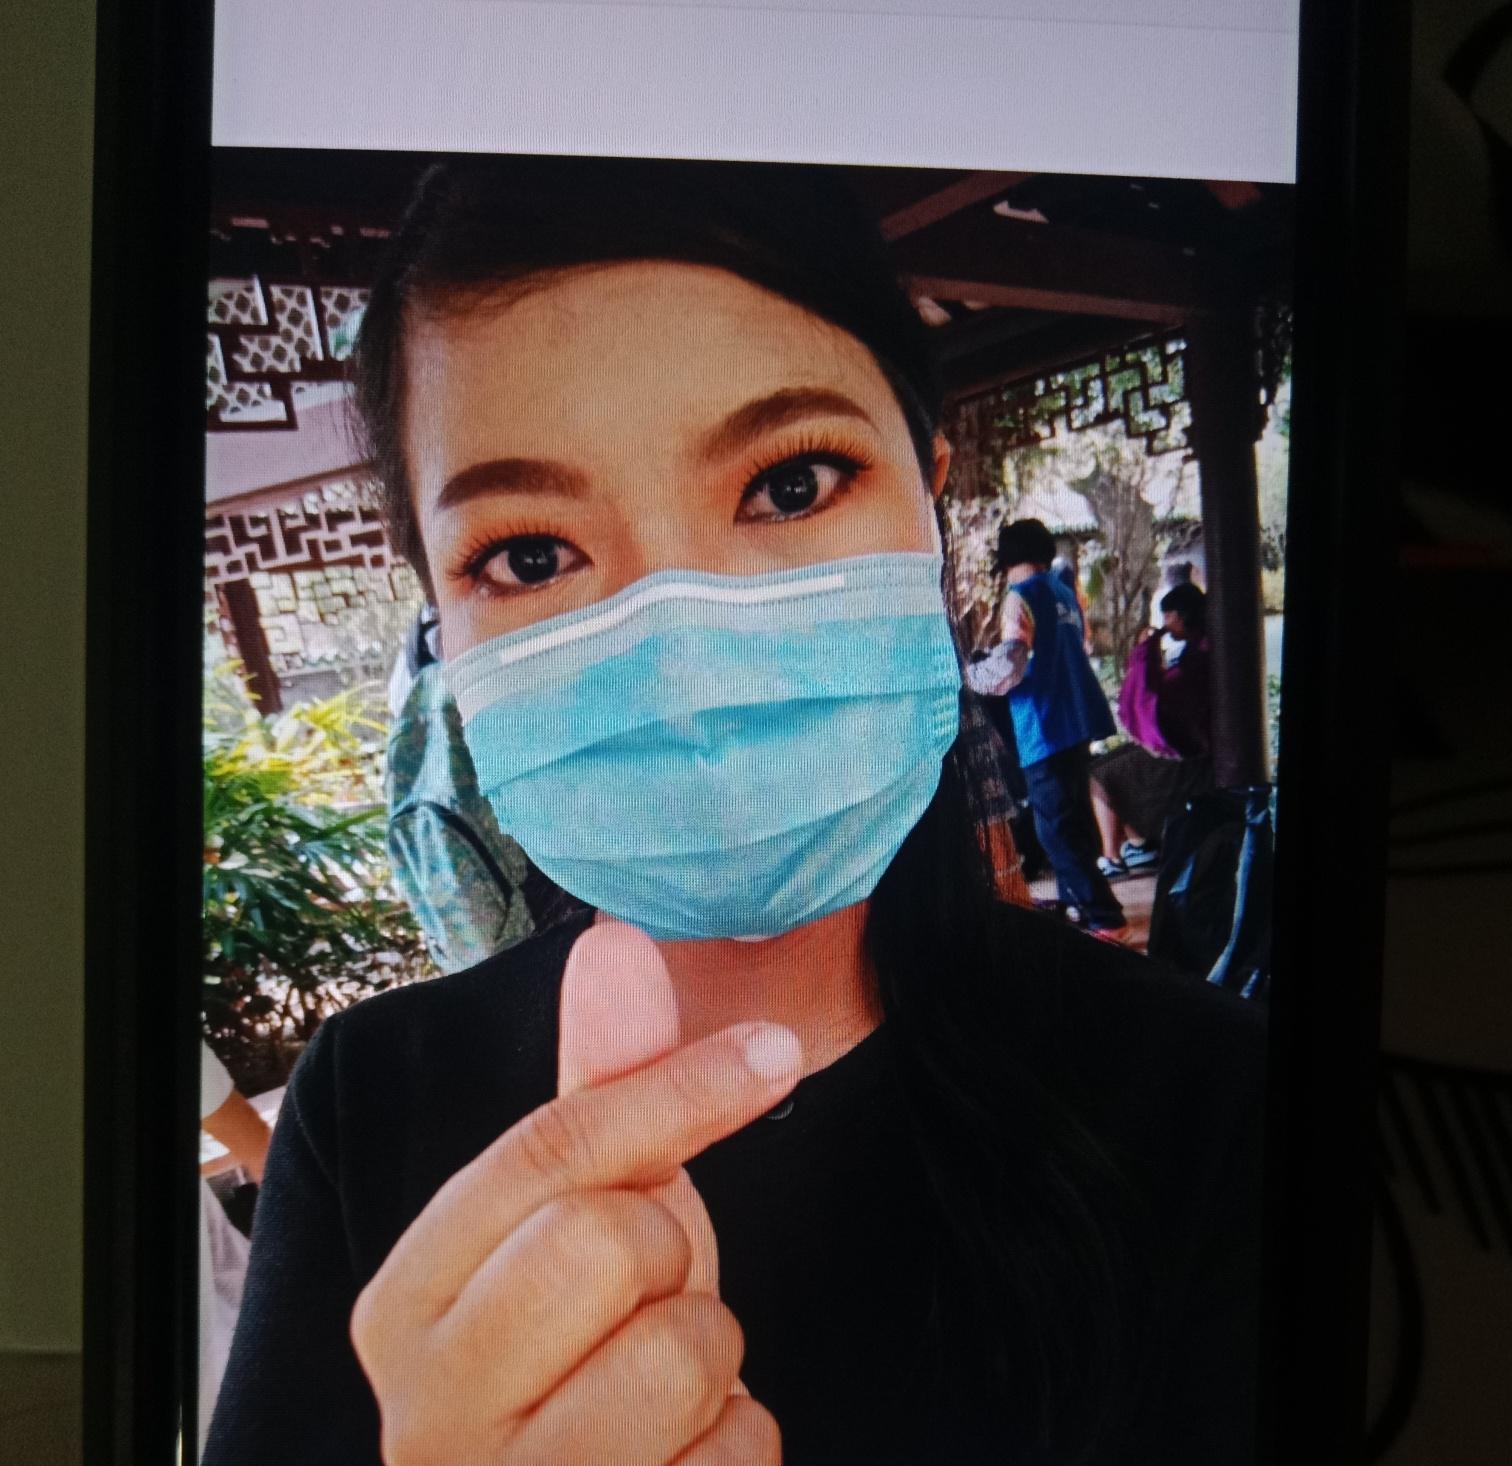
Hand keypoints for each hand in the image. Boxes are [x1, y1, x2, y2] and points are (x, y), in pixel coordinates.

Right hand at [351, 920, 793, 1463]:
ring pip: (682, 1352)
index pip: (544, 1153)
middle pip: (609, 1239)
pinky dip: (734, 1445)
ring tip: (656, 1394)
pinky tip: (675, 1462)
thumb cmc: (578, 1353)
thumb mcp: (582, 1218)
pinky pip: (734, 1452)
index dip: (672, 1089)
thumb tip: (611, 939)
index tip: (771, 1050)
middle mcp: (425, 1412)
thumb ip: (600, 1092)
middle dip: (671, 1260)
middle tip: (642, 1305)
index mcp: (404, 1302)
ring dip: (711, 1362)